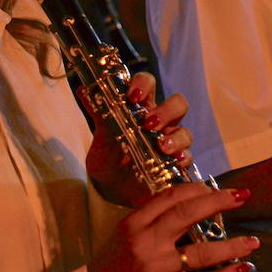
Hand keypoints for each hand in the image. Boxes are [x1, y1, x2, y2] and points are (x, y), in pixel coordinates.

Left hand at [86, 73, 192, 206]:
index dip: (144, 84)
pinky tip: (172, 162)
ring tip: (161, 146)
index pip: (148, 84)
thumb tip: (84, 89)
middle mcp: (160, 122)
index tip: (132, 96)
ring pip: (185, 132)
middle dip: (166, 111)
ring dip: (176, 137)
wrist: (110, 187)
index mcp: (142, 107)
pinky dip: (182, 158)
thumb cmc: (109, 155)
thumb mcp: (101, 135)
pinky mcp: (175, 164)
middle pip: (178, 104)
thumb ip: (97, 112)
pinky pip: (187, 158)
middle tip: (149, 123)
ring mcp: (171, 142)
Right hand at [87, 183, 258, 271]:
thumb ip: (152, 220)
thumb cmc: (111, 268)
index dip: (198, 190)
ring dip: (231, 245)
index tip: (217, 189)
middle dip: (219, 202)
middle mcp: (146, 242)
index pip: (171, 197)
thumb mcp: (124, 235)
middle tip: (241, 197)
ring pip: (202, 252)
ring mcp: (156, 269)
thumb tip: (188, 205)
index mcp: (135, 223)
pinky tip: (241, 269)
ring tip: (252, 242)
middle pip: (188, 214)